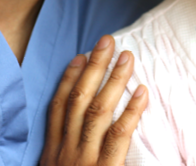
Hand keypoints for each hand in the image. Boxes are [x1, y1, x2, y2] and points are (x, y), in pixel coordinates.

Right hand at [40, 35, 147, 164]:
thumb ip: (65, 151)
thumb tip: (77, 129)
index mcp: (52, 151)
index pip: (58, 107)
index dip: (69, 78)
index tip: (80, 56)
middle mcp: (66, 150)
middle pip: (79, 99)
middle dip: (93, 67)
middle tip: (107, 41)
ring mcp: (85, 158)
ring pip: (99, 110)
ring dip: (114, 80)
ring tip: (127, 57)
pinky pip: (119, 134)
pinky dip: (132, 110)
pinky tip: (143, 91)